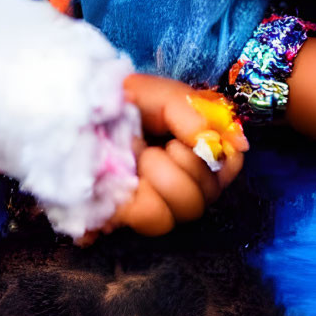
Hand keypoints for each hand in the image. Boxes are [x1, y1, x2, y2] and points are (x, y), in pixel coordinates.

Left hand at [112, 76, 246, 237]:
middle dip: (187, 167)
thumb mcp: (166, 96)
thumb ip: (202, 118)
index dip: (221, 157)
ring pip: (187, 209)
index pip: (232, 165)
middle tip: (159, 146)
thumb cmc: (121, 98)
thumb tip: (239, 145)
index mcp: (196, 152)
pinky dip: (141, 197)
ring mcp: (158, 200)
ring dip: (164, 177)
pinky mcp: (131, 215)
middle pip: (211, 194)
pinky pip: (153, 219)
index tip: (194, 140)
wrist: (76, 107)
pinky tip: (125, 179)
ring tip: (138, 158)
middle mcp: (183, 180)